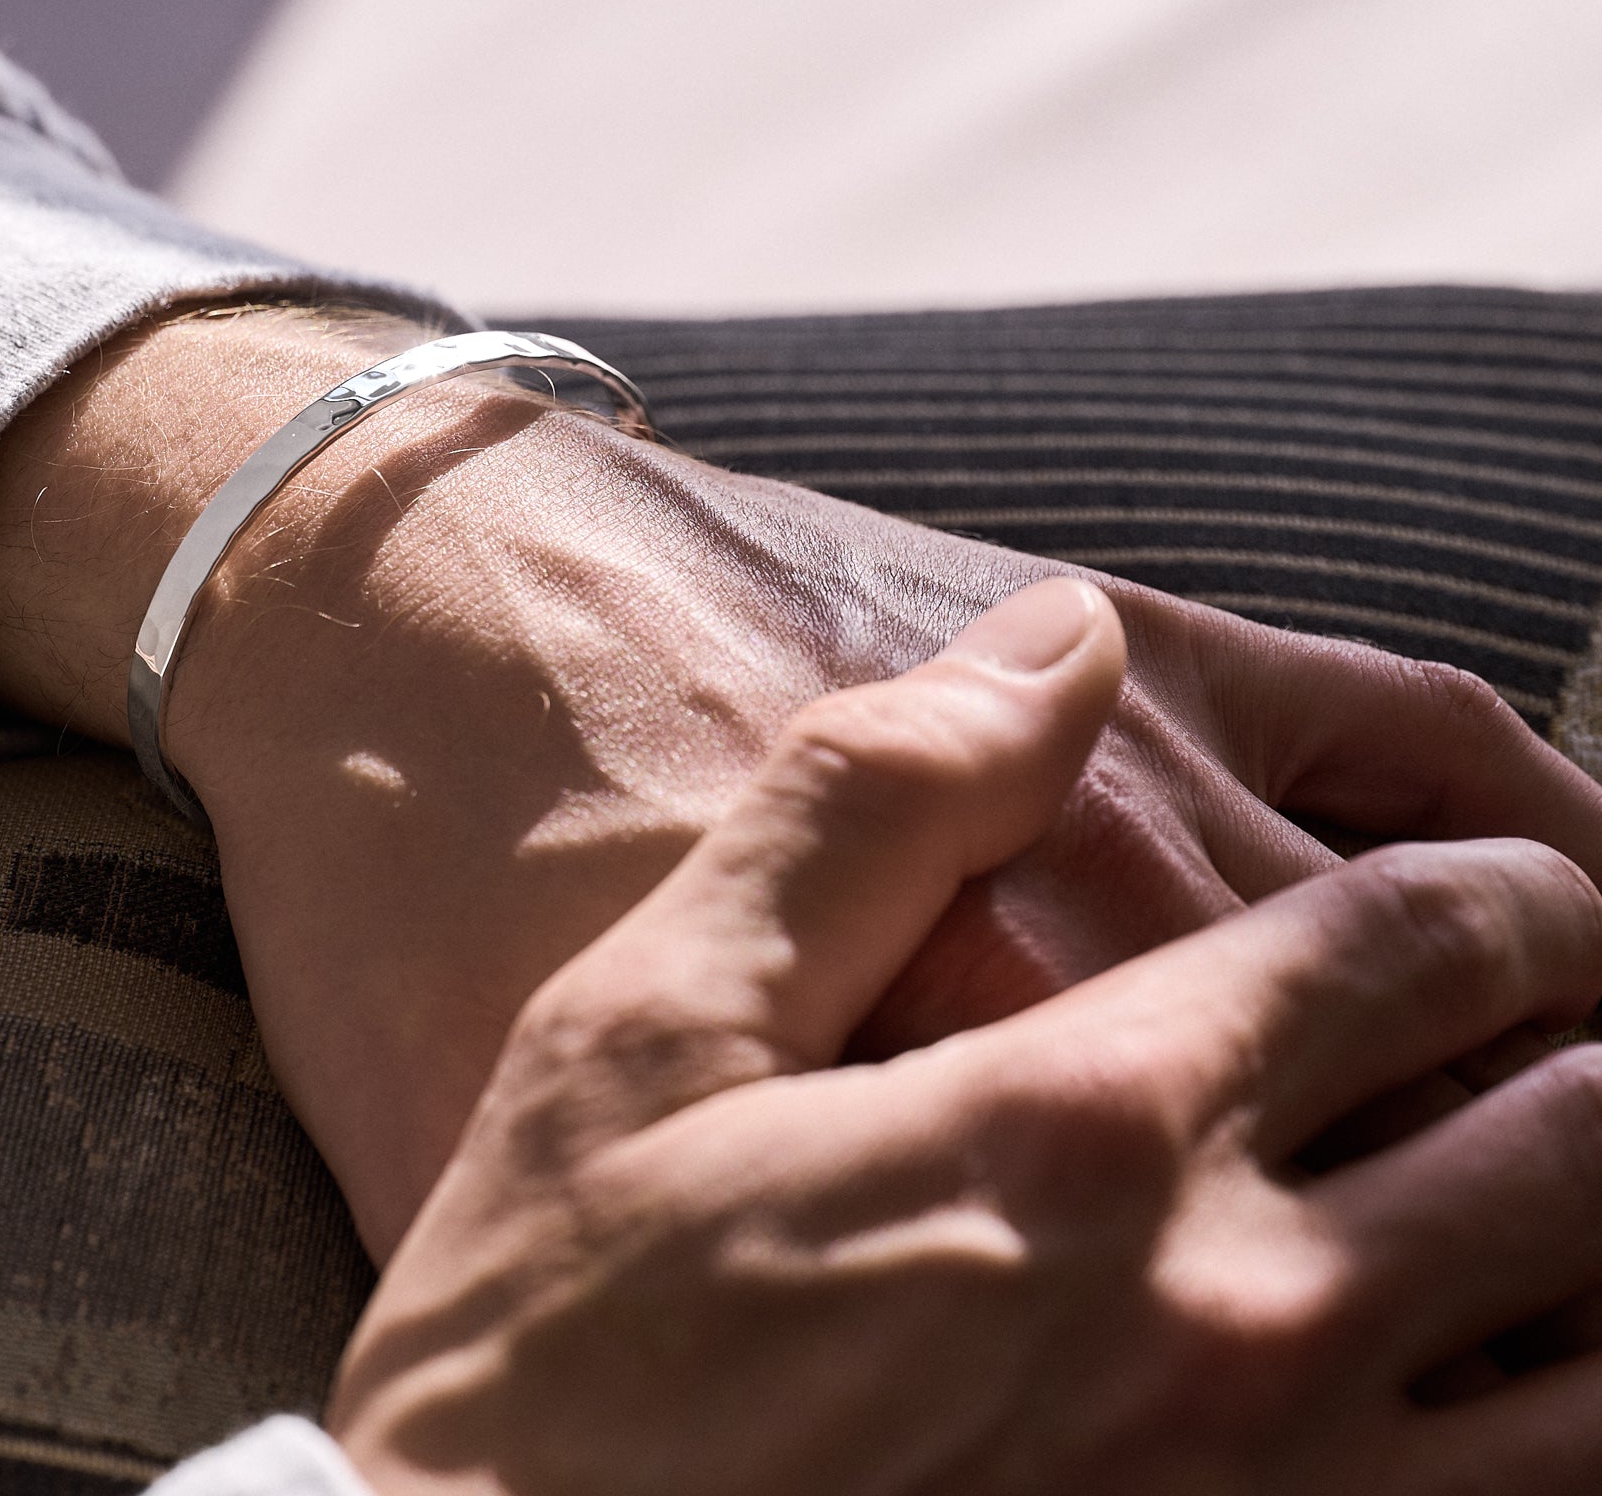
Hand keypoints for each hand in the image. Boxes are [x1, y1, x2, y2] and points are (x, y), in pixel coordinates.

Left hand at [0, 309, 1601, 1252]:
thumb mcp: (565, 1177)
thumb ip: (764, 1273)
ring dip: (1557, 1028)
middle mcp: (1123, 974)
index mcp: (1002, 1129)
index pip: (1336, 1278)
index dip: (1464, 1343)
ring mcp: (1152, 780)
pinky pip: (1402, 719)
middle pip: (1458, 1139)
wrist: (415, 618)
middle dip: (1540, 1196)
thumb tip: (922, 1367)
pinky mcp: (1134, 643)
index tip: (1495, 1360)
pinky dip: (1505, 791)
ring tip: (1580, 1078)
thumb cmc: (435, 895)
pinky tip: (1556, 850)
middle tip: (1551, 1238)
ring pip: (1459, 942)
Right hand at [331, 582, 1601, 1495]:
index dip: (1505, 897)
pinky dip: (1559, 1446)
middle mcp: (1222, 1328)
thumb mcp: (652, 1020)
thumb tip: (1054, 640)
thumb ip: (866, 803)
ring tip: (1571, 1198)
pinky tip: (1517, 1404)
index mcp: (1080, 1127)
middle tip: (1579, 1015)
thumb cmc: (555, 1333)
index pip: (1404, 952)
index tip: (1520, 893)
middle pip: (1573, 1150)